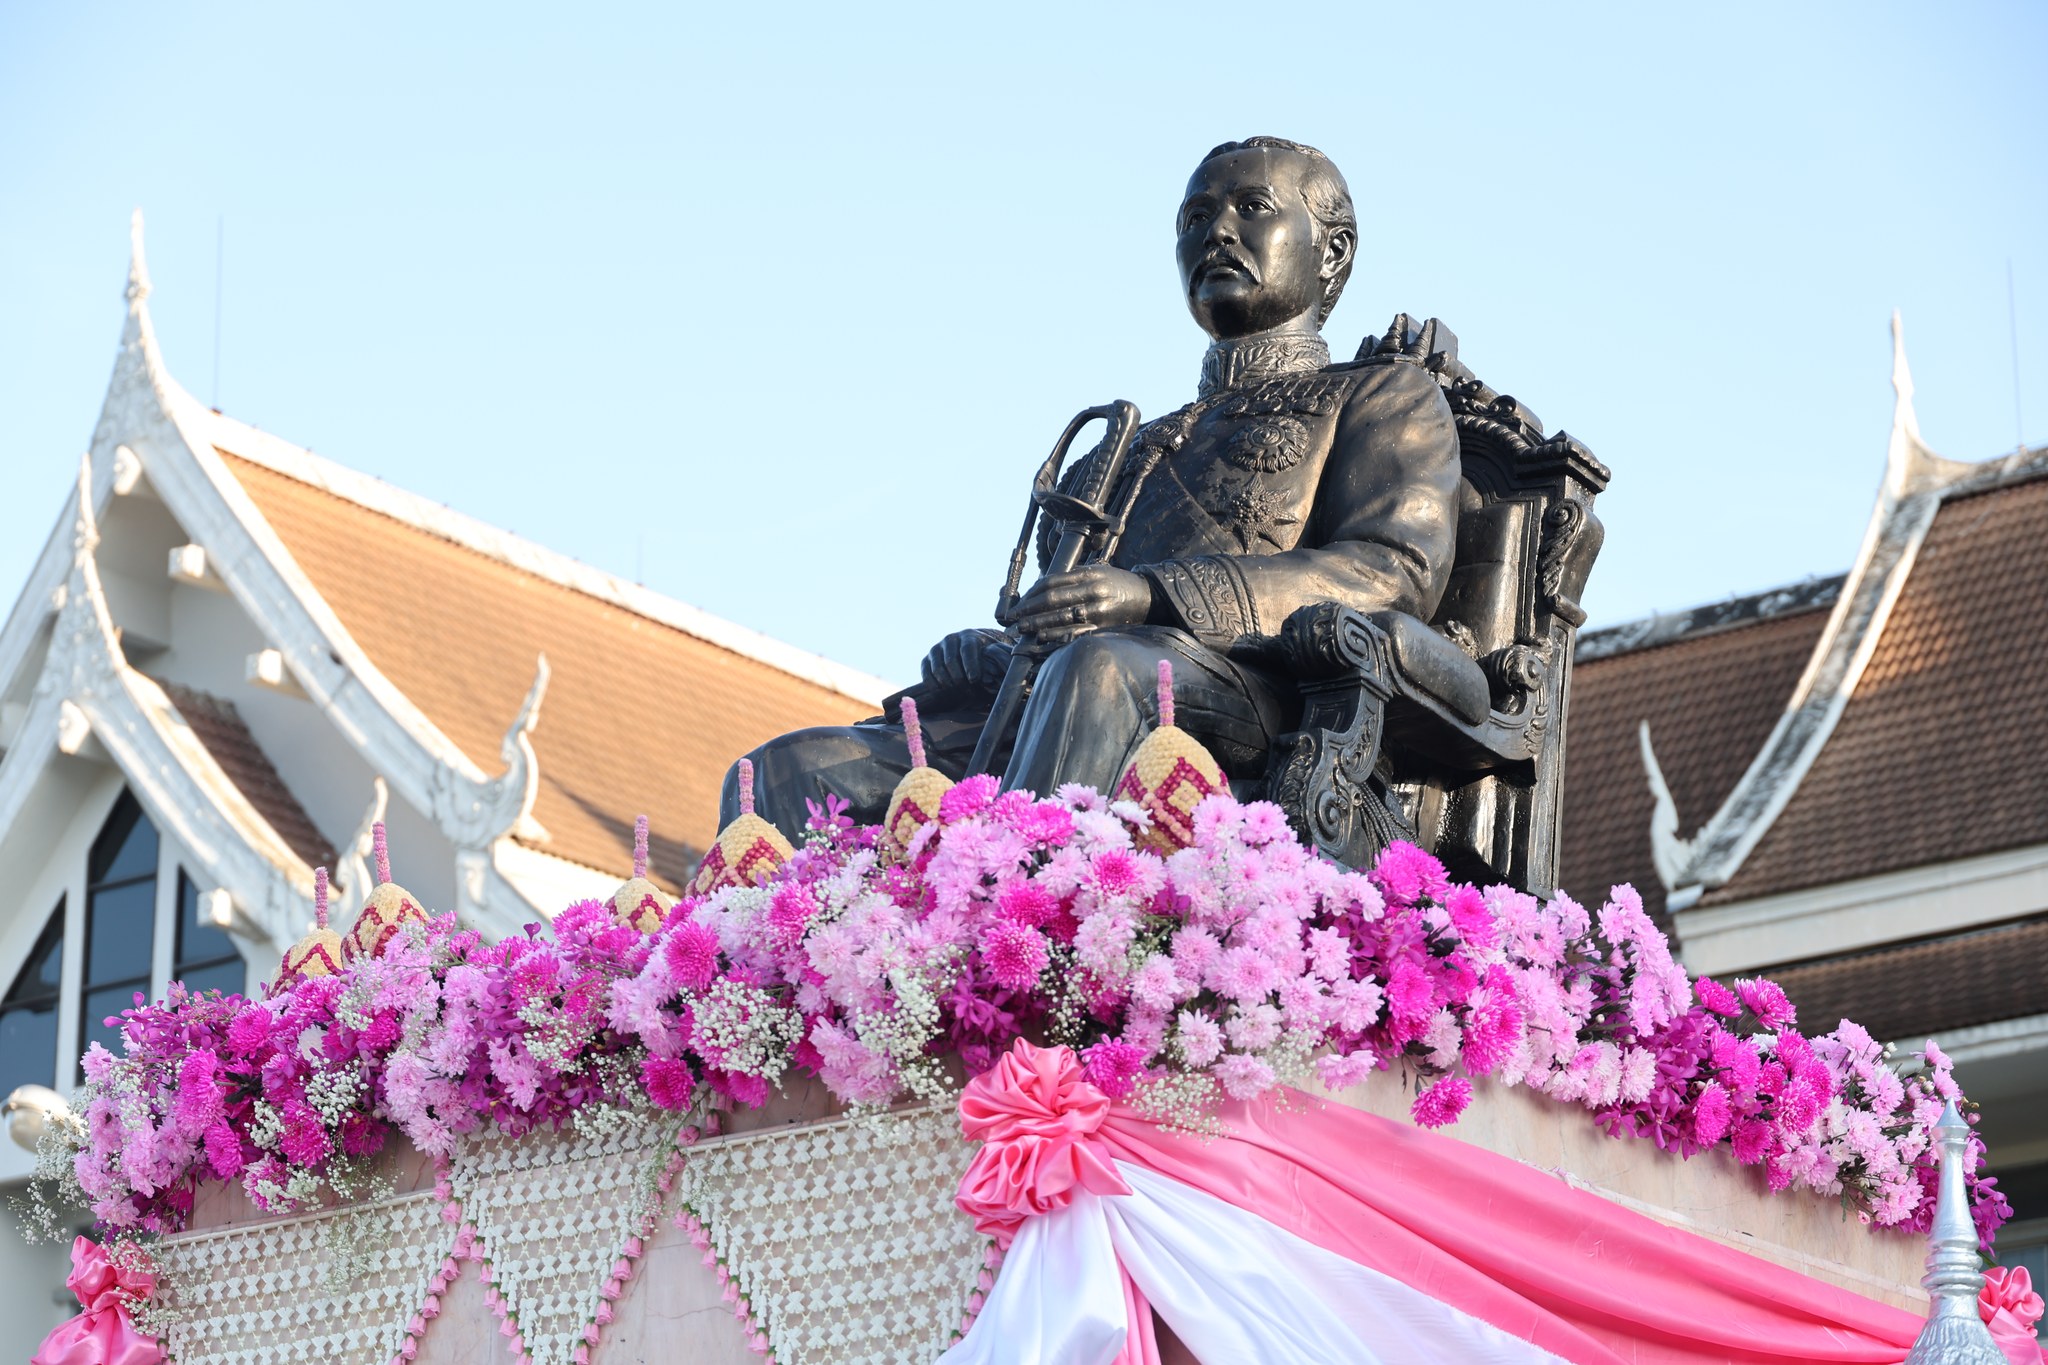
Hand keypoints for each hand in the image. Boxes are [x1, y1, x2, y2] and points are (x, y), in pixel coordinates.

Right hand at [920, 628, 1011, 693]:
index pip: (969, 648)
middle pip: (951, 659)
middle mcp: (952, 639)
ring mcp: (938, 648)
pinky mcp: (928, 658)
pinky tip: (942, 691)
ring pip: (938, 666)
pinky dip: (932, 682)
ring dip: (947, 682)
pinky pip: (926, 670)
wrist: (972, 649)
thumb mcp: (998, 654)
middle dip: (960, 678)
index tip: (975, 680)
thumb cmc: (988, 656)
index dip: (971, 664)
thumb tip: (1017, 669)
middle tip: (968, 692)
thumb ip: (1005, 660)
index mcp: (971, 636)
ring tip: (957, 693)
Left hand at [1009, 565, 1155, 641]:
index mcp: (1089, 575)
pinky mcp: (1103, 628)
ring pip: (1060, 618)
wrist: (1149, 597)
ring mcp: (1098, 611)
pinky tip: (1042, 637)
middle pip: (1053, 600)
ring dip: (1037, 624)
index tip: (1019, 601)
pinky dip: (1056, 635)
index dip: (1032, 593)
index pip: (1052, 582)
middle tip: (1013, 617)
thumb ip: (1073, 577)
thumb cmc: (1119, 585)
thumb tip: (1042, 588)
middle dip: (1029, 609)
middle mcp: (1093, 592)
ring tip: (1022, 628)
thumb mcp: (1098, 572)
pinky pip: (1075, 633)